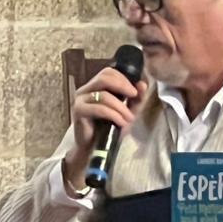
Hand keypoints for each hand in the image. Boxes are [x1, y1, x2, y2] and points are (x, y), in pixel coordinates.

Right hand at [63, 66, 148, 193]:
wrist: (93, 149)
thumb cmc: (108, 129)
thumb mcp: (126, 112)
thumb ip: (135, 99)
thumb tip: (143, 84)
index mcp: (95, 87)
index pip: (108, 72)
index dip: (124, 78)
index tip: (136, 90)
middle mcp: (85, 90)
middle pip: (104, 77)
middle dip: (123, 86)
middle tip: (135, 96)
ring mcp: (80, 100)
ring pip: (104, 95)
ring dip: (121, 107)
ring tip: (129, 118)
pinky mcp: (78, 111)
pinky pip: (99, 108)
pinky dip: (114, 115)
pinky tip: (122, 123)